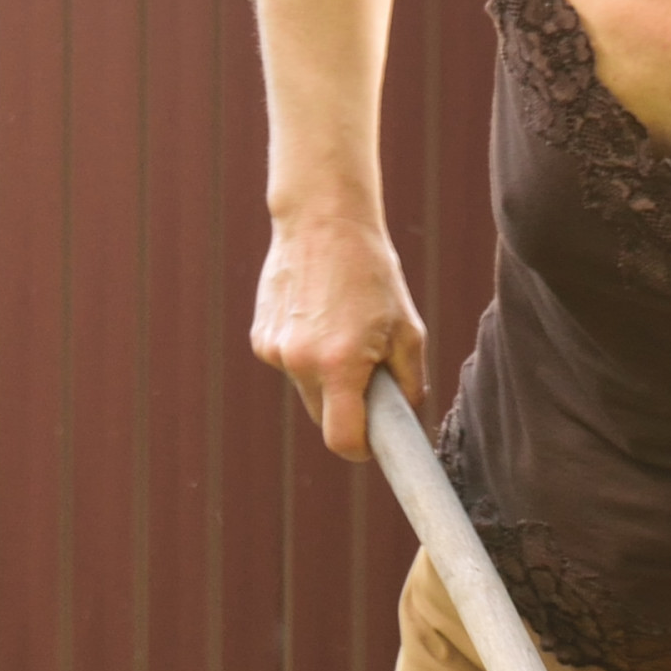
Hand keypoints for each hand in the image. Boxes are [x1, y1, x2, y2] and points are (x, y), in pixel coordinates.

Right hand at [250, 209, 430, 459]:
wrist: (322, 221)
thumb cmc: (372, 274)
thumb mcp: (407, 329)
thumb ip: (410, 383)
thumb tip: (406, 419)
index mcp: (338, 365)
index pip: (342, 440)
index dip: (361, 449)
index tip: (373, 442)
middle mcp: (299, 363)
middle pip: (323, 418)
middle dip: (347, 409)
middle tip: (368, 374)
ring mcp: (274, 351)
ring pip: (306, 391)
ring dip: (326, 380)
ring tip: (342, 332)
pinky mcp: (260, 337)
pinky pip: (290, 365)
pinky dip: (306, 356)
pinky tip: (317, 317)